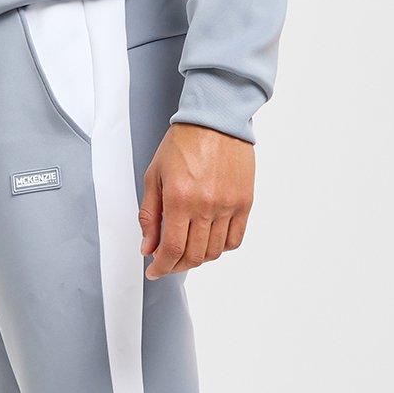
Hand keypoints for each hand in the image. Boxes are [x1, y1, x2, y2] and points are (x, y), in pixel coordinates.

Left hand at [139, 124, 254, 278]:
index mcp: (179, 199)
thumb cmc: (182, 144)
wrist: (216, 121)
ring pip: (215, 251)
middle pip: (194, 255)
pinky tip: (209, 239)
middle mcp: (206, 206)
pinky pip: (235, 239)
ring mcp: (229, 205)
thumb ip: (149, 216)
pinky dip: (221, 247)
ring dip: (198, 257)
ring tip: (187, 248)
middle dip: (176, 265)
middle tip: (167, 261)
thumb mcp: (154, 176)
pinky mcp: (245, 202)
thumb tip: (148, 248)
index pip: (172, 249)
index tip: (154, 271)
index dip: (162, 267)